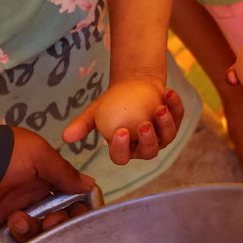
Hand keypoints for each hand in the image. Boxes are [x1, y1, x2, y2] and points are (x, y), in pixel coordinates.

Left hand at [0, 126, 93, 240]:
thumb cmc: (3, 155)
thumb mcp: (38, 154)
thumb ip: (64, 173)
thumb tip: (90, 186)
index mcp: (43, 177)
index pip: (69, 198)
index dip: (78, 208)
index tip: (82, 215)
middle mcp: (31, 197)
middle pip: (56, 219)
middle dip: (58, 223)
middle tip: (51, 221)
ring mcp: (14, 215)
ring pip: (37, 233)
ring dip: (35, 229)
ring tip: (19, 218)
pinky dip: (19, 240)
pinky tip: (12, 225)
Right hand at [61, 80, 183, 165]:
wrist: (132, 86)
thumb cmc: (112, 103)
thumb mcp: (96, 112)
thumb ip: (82, 125)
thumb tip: (65, 137)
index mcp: (125, 150)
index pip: (122, 156)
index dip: (122, 148)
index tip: (120, 131)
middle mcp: (145, 148)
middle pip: (149, 151)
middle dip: (148, 141)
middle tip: (143, 125)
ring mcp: (163, 136)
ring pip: (167, 136)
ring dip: (165, 123)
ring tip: (159, 108)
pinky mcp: (175, 121)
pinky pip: (177, 115)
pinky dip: (175, 105)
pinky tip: (169, 93)